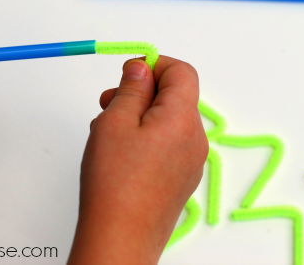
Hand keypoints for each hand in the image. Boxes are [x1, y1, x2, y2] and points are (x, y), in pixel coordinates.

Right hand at [68, 56, 207, 264]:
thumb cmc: (115, 182)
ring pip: (168, 121)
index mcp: (183, 119)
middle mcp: (195, 139)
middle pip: (175, 96)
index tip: (128, 72)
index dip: (155, 65)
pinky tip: (120, 152)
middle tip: (109, 102)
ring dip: (140, 115)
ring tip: (108, 130)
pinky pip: (168, 143)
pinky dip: (146, 137)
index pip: (182, 72)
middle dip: (142, 91)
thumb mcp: (115, 121)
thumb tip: (141, 67)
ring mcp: (190, 162)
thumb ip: (132, 88)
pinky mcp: (181, 179)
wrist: (121, 238)